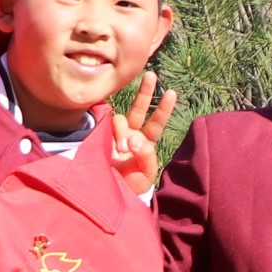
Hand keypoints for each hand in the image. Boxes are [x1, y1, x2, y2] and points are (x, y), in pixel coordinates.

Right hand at [107, 72, 174, 192]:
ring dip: (123, 131)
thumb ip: (147, 157)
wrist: (107, 195)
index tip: (171, 93)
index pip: (156, 123)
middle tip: (151, 75)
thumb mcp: (145, 175)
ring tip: (121, 149)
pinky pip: (105, 125)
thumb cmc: (130, 186)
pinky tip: (111, 137)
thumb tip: (135, 138)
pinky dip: (110, 129)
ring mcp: (114, 135)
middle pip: (140, 110)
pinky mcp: (100, 137)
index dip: (163, 109)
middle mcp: (130, 135)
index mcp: (144, 143)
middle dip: (146, 93)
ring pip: (121, 119)